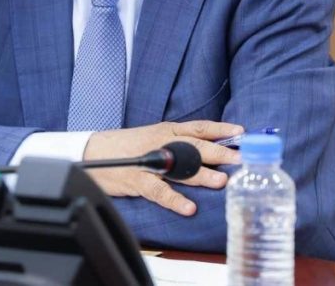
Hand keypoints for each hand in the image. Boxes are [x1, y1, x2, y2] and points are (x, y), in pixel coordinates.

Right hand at [83, 120, 243, 215]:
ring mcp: (150, 161)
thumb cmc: (126, 147)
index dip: (220, 129)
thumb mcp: (154, 137)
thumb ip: (178, 142)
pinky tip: (189, 207)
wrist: (92, 151)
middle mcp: (161, 142)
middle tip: (239, 159)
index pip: (199, 127)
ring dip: (202, 174)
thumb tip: (210, 150)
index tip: (241, 132)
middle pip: (195, 145)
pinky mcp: (138, 180)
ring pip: (180, 168)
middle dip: (219, 152)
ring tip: (221, 181)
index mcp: (167, 130)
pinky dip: (175, 200)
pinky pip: (159, 192)